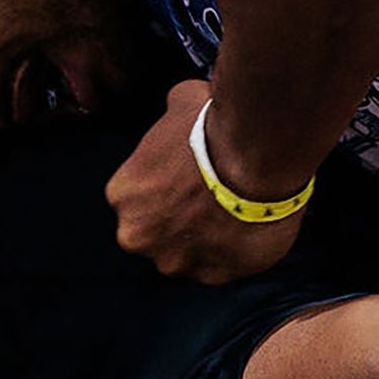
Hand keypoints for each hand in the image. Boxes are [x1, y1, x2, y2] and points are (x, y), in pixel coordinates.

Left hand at [105, 78, 305, 284]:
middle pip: (154, 235)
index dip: (164, 192)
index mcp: (123, 194)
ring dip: (204, 244)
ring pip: (185, 258)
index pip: (136, 201)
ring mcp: (176, 261)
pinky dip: (232, 257)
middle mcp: (139, 234)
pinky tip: (248, 234)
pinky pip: (219, 272)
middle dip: (177, 224)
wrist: (254, 157)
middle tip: (210, 204)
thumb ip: (172, 116)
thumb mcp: (181, 102)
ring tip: (233, 220)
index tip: (187, 185)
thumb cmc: (214, 129)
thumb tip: (180, 106)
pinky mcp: (213, 276)